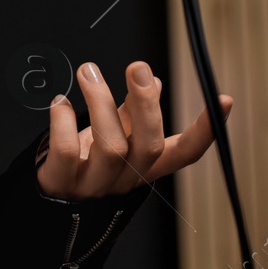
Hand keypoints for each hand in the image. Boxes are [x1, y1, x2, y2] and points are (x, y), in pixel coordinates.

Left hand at [36, 60, 232, 200]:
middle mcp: (125, 180)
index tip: (222, 100)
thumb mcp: (114, 137)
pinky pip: (66, 152)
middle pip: (149, 146)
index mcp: (144, 167)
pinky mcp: (60, 185)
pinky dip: (62, 121)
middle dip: (147, 104)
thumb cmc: (82, 162)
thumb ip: (132, 113)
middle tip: (138, 67)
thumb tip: (153, 81)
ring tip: (88, 71)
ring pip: (111, 148)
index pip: (185, 154)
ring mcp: (94, 186)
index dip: (206, 131)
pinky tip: (59, 102)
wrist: (44, 201)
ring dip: (101, 102)